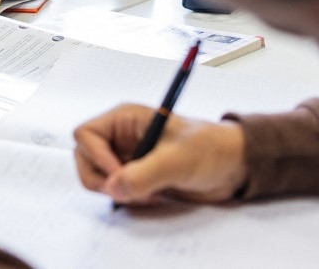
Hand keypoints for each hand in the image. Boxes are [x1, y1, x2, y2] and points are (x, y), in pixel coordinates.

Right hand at [73, 103, 247, 205]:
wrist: (233, 167)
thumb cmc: (209, 149)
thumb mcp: (177, 160)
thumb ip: (143, 174)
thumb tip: (113, 188)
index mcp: (124, 119)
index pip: (86, 134)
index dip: (96, 156)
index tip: (118, 174)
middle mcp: (120, 136)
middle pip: (85, 157)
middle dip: (101, 178)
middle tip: (126, 191)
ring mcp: (126, 157)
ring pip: (97, 176)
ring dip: (116, 191)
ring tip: (145, 195)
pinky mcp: (135, 176)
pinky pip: (115, 189)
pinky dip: (127, 198)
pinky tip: (151, 197)